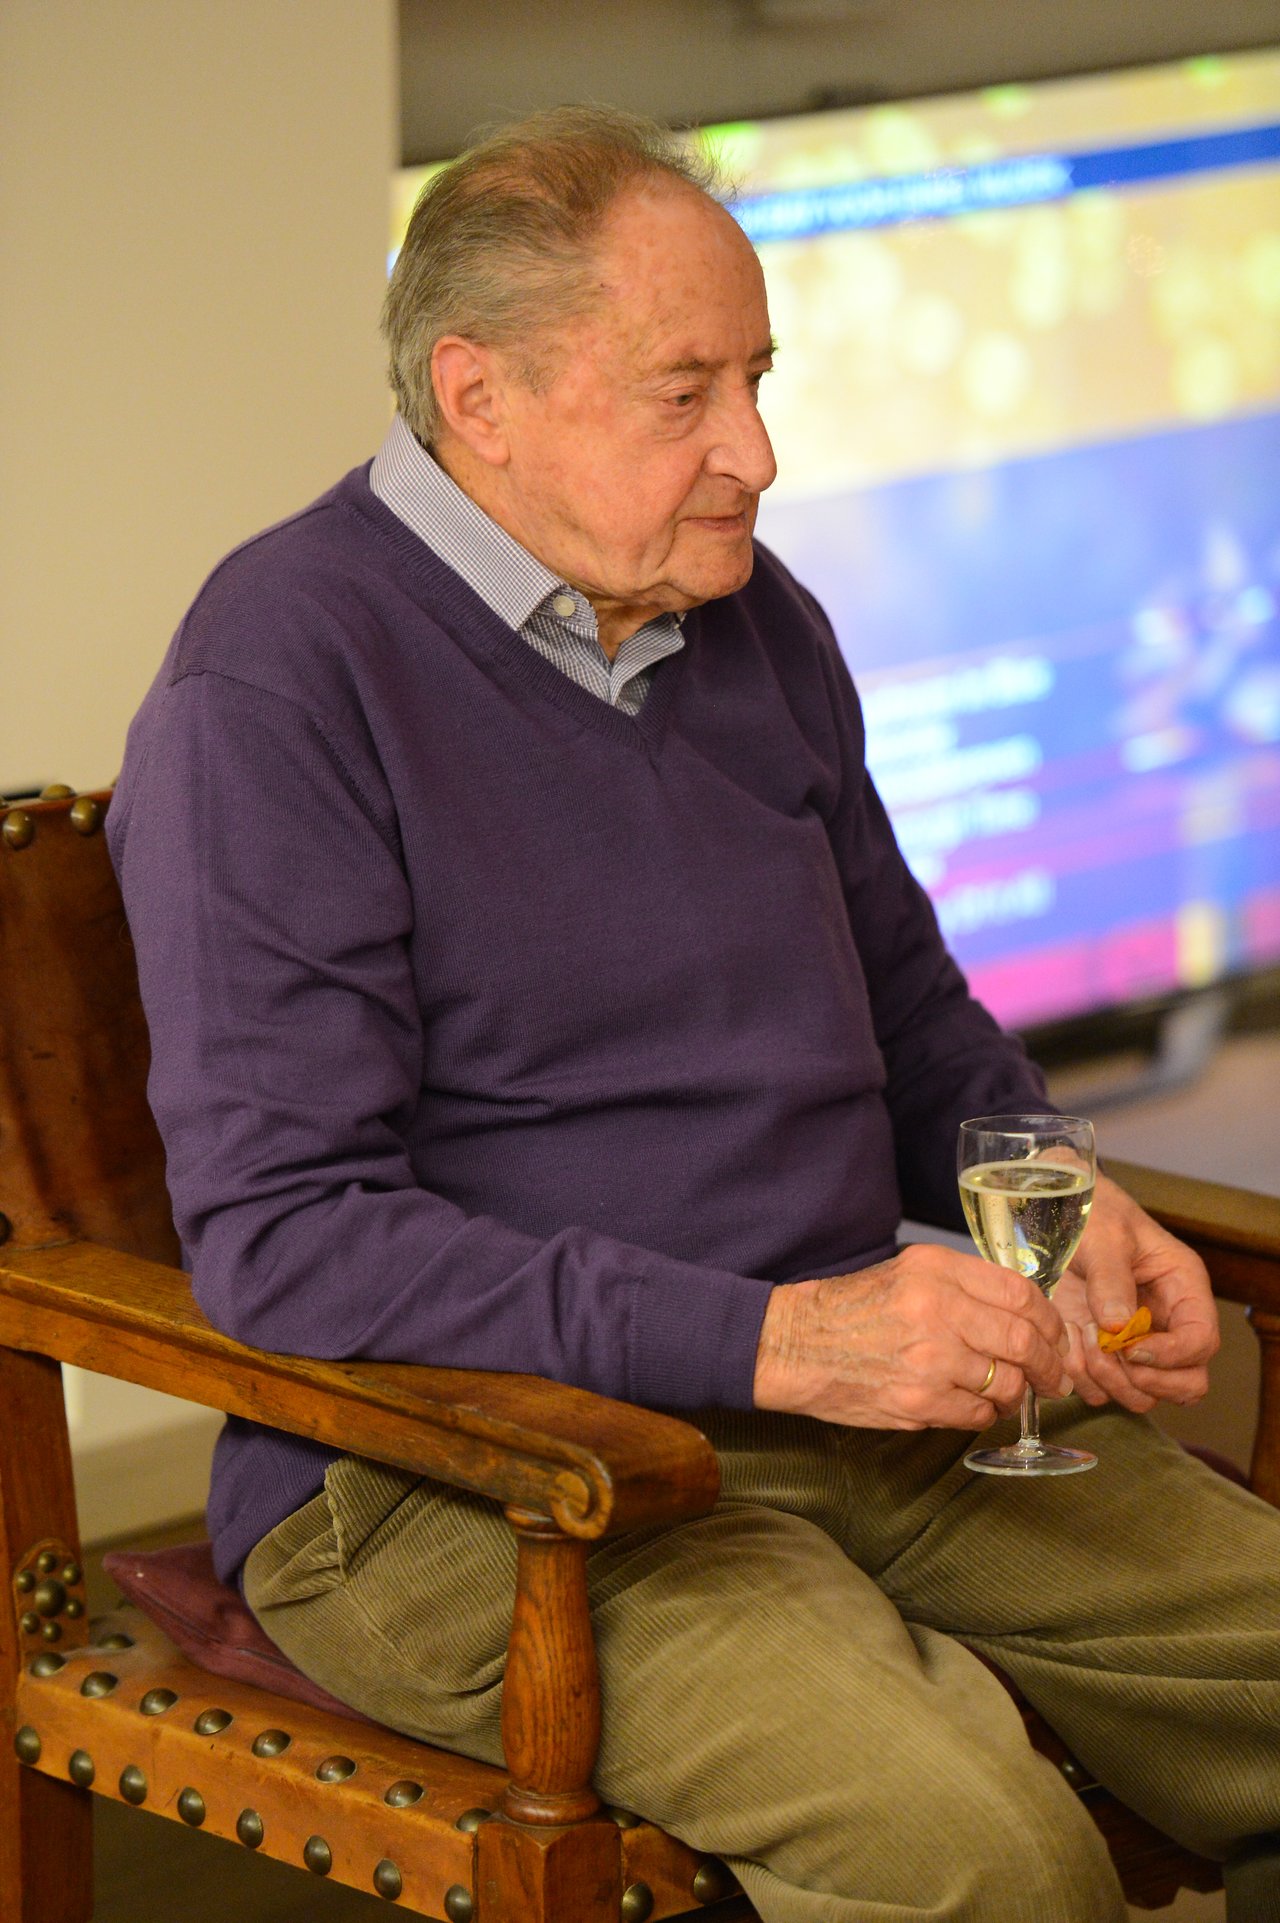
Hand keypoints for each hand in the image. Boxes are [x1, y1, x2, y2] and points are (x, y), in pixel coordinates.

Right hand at [753, 1242, 1072, 1430]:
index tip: (1056, 1338)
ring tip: (1008, 1395)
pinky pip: (976, 1414)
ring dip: (1015, 1395)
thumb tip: (1025, 1316)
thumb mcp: (909, 1273)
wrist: (795, 1345)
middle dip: (1048, 1365)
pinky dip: (984, 1414)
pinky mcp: (917, 1402)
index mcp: (937, 1270)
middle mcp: (936, 1308)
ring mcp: (928, 1358)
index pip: (1021, 1294)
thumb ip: (965, 1287)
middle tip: (1053, 1378)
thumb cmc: (853, 1310)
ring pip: (1005, 1384)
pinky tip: (971, 1406)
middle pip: (1023, 1340)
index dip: (1050, 1322)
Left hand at [1052, 1172, 1219, 1412]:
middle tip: (1111, 1354)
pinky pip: (1100, 1391)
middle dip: (1149, 1381)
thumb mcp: (1104, 1236)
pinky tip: (1066, 1341)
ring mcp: (1133, 1343)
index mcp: (1182, 1288)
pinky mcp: (1099, 1353)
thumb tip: (1118, 1327)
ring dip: (1111, 1381)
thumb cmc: (1089, 1213)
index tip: (1132, 1349)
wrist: (1050, 1211)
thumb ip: (1111, 1279)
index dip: (1173, 1356)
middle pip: (1187, 1383)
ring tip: (1083, 1339)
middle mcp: (1165, 1323)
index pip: (1202, 1342)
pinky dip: (1082, 1379)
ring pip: (1143, 1396)